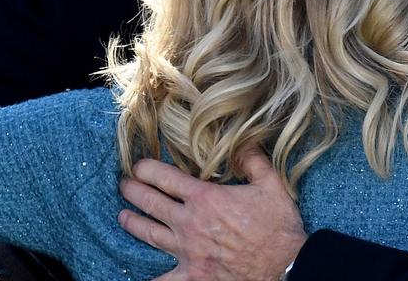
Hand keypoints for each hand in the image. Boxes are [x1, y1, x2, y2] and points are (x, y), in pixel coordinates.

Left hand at [118, 150, 305, 280]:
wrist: (284, 266)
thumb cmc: (278, 226)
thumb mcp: (271, 184)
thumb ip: (252, 160)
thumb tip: (242, 140)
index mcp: (205, 199)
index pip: (165, 178)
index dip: (146, 169)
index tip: (137, 165)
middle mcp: (190, 223)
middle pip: (150, 203)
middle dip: (133, 191)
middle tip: (124, 185)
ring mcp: (188, 252)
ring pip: (149, 234)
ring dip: (133, 223)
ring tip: (123, 216)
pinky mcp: (193, 276)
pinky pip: (163, 279)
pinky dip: (150, 278)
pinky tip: (137, 276)